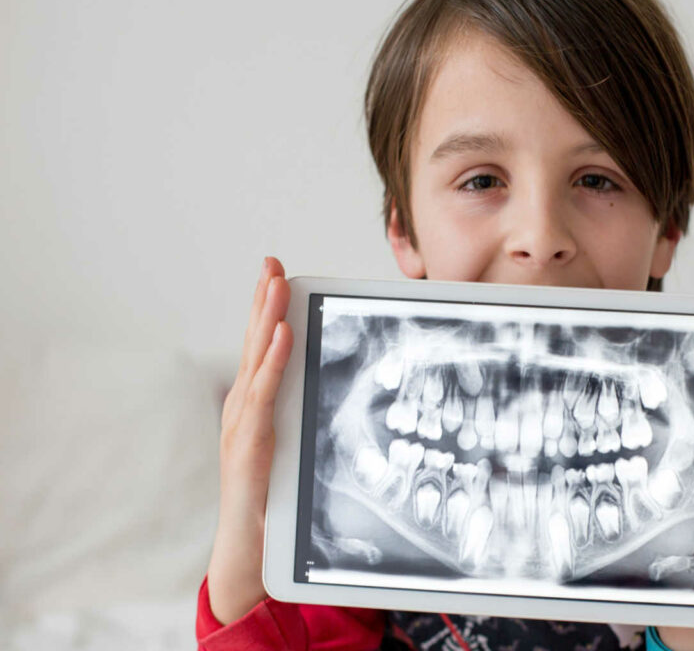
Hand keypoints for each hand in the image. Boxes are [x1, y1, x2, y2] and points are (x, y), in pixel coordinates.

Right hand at [207, 257, 292, 623]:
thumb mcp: (296, 446)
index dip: (266, 308)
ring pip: (256, 360)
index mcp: (256, 404)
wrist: (250, 547)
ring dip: (266, 318)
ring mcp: (242, 422)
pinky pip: (263, 394)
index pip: (261, 347)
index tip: (276, 272)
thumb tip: (336, 389)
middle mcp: (244, 406)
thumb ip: (306, 415)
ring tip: (275, 283)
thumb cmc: (274, 497)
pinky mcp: (249, 442)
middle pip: (254, 343)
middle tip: (271, 262)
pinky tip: (282, 334)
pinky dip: (273, 362)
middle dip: (263, 300)